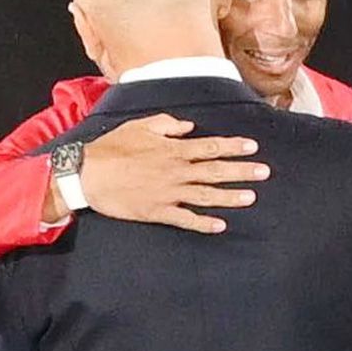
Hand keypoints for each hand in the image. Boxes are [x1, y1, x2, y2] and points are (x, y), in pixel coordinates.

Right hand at [46, 114, 269, 233]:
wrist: (87, 174)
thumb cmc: (112, 147)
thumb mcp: (140, 126)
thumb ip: (168, 124)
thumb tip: (189, 126)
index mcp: (173, 149)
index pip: (211, 147)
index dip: (234, 147)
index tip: (253, 147)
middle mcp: (176, 171)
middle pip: (215, 171)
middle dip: (242, 171)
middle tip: (264, 172)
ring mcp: (168, 193)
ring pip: (206, 195)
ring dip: (230, 197)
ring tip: (251, 197)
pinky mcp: (157, 211)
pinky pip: (185, 219)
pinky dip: (203, 223)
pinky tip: (220, 226)